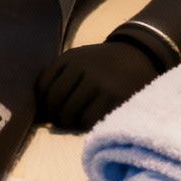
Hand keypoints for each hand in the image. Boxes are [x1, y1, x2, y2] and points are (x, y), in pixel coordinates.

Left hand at [36, 42, 161, 130]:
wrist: (140, 55)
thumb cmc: (104, 63)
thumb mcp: (79, 58)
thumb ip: (59, 76)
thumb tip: (40, 111)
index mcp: (70, 58)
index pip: (43, 87)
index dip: (44, 102)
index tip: (52, 107)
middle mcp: (82, 68)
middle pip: (54, 103)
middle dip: (56, 115)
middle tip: (64, 119)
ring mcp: (98, 83)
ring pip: (68, 114)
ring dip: (70, 122)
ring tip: (77, 120)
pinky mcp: (113, 97)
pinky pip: (87, 121)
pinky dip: (85, 124)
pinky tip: (91, 119)